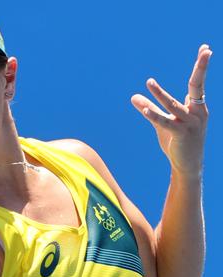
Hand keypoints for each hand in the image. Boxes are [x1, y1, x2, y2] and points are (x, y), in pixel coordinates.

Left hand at [131, 44, 211, 177]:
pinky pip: (165, 122)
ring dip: (159, 94)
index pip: (198, 83)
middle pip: (197, 86)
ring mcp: (191, 123)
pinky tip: (144, 109)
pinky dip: (153, 116)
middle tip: (207, 50)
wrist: (186, 165)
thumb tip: (133, 96)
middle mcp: (197, 112)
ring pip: (172, 105)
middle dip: (202, 68)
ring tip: (149, 82)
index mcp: (196, 107)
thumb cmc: (177, 142)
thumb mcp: (162, 123)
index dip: (201, 66)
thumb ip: (150, 108)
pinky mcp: (181, 134)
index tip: (205, 48)